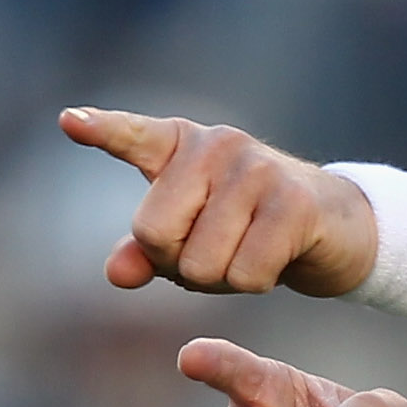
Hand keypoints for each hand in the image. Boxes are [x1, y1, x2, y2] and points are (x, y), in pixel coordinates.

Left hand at [61, 107, 379, 296]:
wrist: (336, 226)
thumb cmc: (249, 228)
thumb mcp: (192, 236)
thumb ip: (147, 251)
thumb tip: (116, 274)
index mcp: (181, 145)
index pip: (133, 136)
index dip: (102, 130)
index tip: (70, 122)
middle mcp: (216, 145)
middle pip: (154, 234)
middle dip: (179, 263)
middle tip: (216, 251)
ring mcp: (257, 169)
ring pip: (200, 262)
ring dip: (222, 279)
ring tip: (249, 253)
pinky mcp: (293, 203)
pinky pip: (245, 274)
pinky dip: (255, 284)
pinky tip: (277, 259)